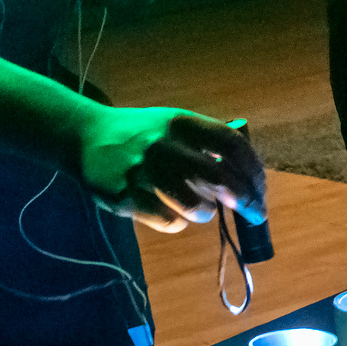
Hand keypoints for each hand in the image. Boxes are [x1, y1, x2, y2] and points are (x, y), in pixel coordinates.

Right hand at [81, 105, 266, 234]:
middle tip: (256, 214)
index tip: (262, 188)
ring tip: (201, 209)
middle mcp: (163, 144)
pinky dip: (178, 222)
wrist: (84, 136)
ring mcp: (142, 171)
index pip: (230, 144)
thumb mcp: (173, 125)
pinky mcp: (124, 196)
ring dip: (207, 213)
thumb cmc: (142, 134)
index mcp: (181, 122)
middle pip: (220, 178)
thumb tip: (249, 176)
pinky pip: (168, 221)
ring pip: (196, 205)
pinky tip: (171, 213)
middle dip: (245, 200)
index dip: (253, 169)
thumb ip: (207, 143)